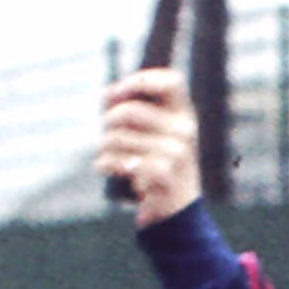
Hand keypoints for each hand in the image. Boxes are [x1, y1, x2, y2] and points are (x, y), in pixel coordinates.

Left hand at [98, 67, 202, 223]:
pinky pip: (119, 160)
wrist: (177, 207)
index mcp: (184, 114)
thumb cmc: (160, 163)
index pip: (170, 81)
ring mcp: (176, 153)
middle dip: (108, 121)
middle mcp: (184, 130)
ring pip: (118, 136)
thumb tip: (106, 94)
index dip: (140, 81)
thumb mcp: (156, 133)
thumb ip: (134, 110)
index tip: (117, 93)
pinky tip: (104, 167)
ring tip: (107, 155)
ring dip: (104, 146)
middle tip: (106, 132)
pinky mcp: (162, 174)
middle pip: (129, 111)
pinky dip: (104, 164)